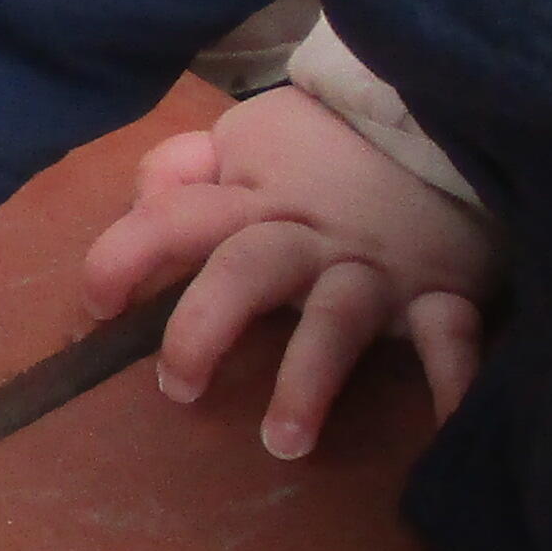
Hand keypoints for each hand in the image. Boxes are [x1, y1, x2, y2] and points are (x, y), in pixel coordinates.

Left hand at [83, 84, 499, 451]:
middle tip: (177, 389)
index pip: (173, 217)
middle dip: (204, 328)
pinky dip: (454, 379)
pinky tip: (448, 425)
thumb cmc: (334, 139)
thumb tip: (141, 205)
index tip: (97, 306)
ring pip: (336, 318)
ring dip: (308, 380)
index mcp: (253, 197)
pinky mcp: (443, 287)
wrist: (449, 106)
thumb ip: (186, 169)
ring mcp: (375, 267)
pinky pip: (450, 335)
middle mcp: (307, 236)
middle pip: (245, 271)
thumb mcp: (251, 134)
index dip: (124, 256)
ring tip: (282, 444)